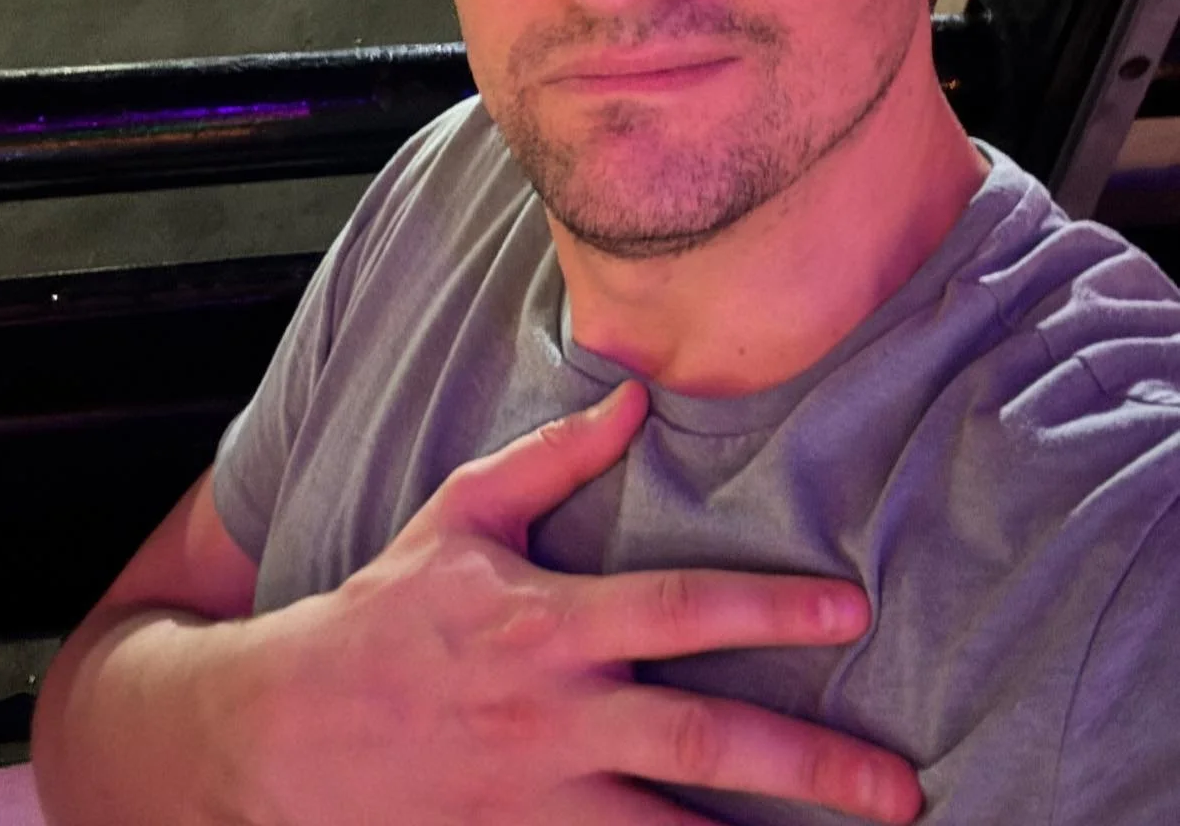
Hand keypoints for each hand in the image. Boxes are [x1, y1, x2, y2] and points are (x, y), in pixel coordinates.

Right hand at [238, 380, 921, 824]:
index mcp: (547, 625)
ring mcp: (537, 802)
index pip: (677, 609)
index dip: (769, 607)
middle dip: (807, 766)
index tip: (850, 610)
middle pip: (699, 742)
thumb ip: (553, 459)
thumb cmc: (387, 611)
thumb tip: (637, 399)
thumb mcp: (460, 514)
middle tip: (898, 789)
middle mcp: (555, 718)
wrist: (287, 732)